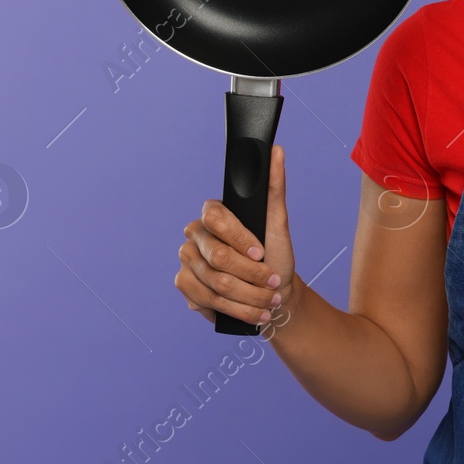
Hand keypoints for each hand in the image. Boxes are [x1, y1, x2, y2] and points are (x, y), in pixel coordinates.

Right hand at [175, 144, 298, 330]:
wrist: (272, 292)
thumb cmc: (275, 255)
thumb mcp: (279, 222)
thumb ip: (275, 186)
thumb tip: (277, 151)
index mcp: (213, 214)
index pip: (215, 216)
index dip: (240, 238)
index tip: (262, 253)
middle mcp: (194, 235)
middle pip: (218, 257)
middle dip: (252, 275)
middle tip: (272, 281)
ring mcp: (186, 261)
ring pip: (215, 283)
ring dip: (248, 297)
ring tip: (268, 301)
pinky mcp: (185, 286)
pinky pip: (206, 300)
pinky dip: (235, 309)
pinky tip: (250, 312)